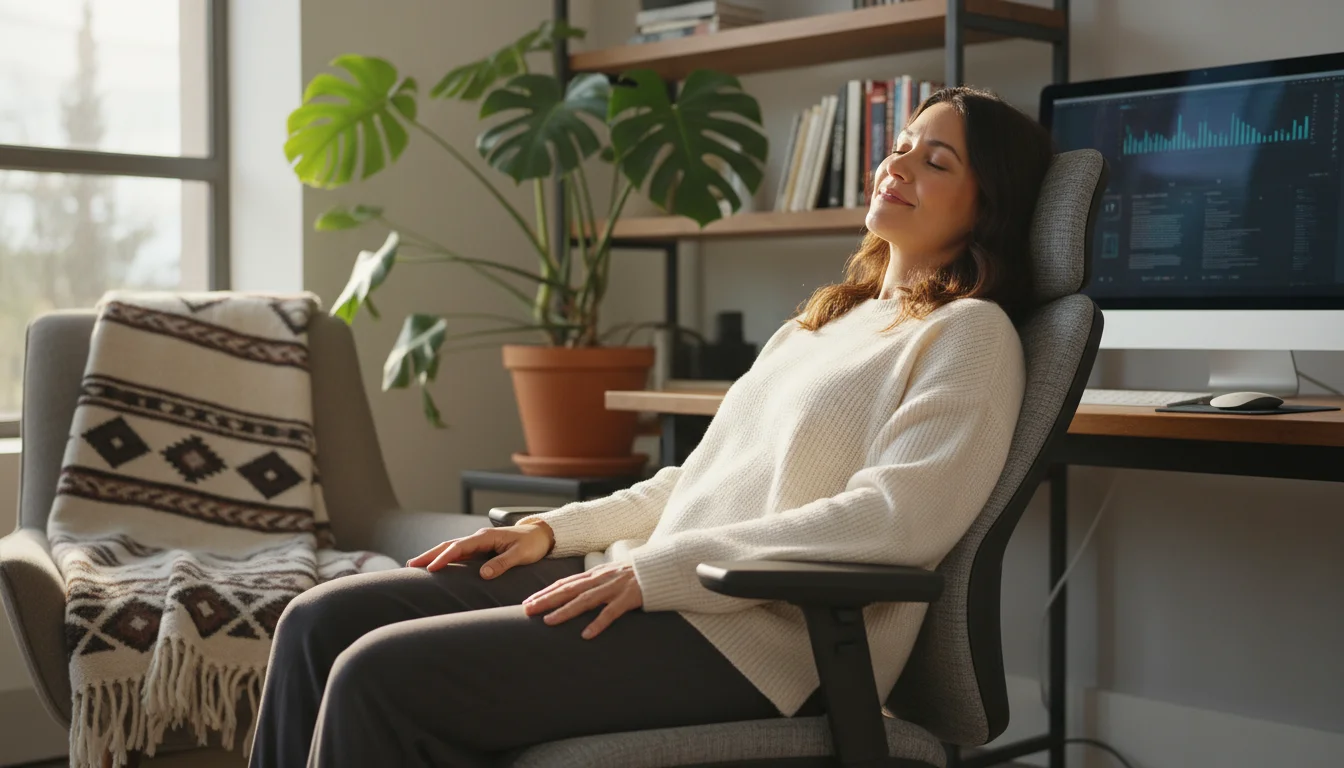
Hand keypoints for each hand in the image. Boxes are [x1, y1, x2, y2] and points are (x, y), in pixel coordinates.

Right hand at [405, 522, 553, 576]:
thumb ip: (502, 563)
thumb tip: (483, 574)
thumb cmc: (533, 544)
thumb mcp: (521, 555)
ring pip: (451, 548)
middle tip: (410, 564)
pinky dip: (445, 558)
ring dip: (434, 555)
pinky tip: (436, 565)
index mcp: (486, 537)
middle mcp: (479, 538)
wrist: (542, 535)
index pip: (459, 547)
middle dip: (429, 554)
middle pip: (449, 545)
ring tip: (416, 565)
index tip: (430, 568)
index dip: (444, 557)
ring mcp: (478, 543)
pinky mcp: (481, 549)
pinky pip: (459, 553)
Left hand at [522, 561, 643, 639]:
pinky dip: (598, 623)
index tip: (528, 601)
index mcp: (595, 574)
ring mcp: (614, 588)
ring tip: (548, 621)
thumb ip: (595, 583)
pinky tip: (586, 635)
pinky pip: (611, 612)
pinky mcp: (629, 598)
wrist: (662, 567)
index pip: (565, 583)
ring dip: (565, 611)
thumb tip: (576, 593)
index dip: (546, 592)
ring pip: (585, 600)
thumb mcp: (611, 575)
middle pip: (568, 590)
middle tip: (527, 610)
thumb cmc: (636, 575)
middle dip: (546, 600)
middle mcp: (600, 579)